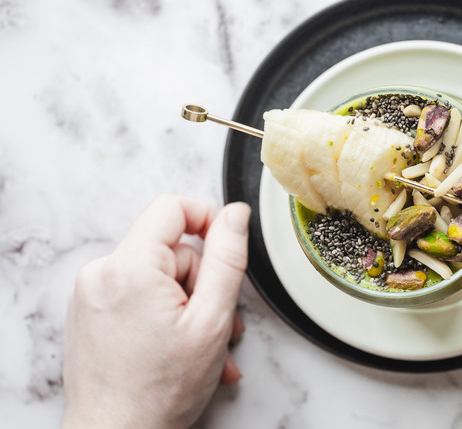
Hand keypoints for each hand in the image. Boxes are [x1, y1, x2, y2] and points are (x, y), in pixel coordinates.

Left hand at [62, 195, 251, 428]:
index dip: (208, 219)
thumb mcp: (211, 320)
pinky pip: (138, 294)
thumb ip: (227, 259)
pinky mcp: (90, 311)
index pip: (172, 208)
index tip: (226, 246)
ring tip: (204, 346)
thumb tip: (234, 215)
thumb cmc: (161, 389)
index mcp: (130, 267)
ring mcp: (92, 293)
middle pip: (170, 249)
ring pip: (158, 275)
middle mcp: (102, 272)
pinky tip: (180, 347)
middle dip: (202, 282)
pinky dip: (164, 313)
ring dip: (188, 304)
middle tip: (217, 323)